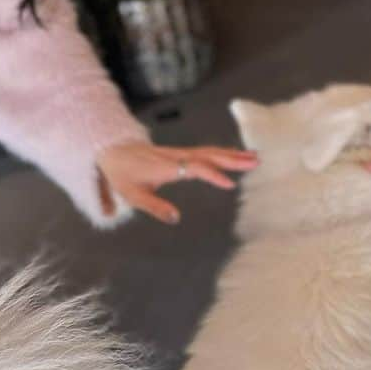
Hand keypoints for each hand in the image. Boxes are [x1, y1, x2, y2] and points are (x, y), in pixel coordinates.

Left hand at [97, 142, 259, 224]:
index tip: (230, 184)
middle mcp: (178, 156)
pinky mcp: (183, 153)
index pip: (195, 168)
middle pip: (209, 155)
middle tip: (255, 162)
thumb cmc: (124, 174)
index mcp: (168, 167)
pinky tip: (235, 156)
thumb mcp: (133, 195)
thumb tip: (176, 218)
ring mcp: (182, 153)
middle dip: (233, 159)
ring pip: (211, 151)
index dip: (212, 175)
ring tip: (254, 158)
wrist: (115, 151)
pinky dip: (224, 153)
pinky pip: (207, 152)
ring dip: (232, 154)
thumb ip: (155, 207)